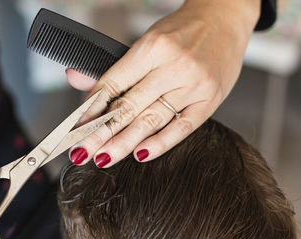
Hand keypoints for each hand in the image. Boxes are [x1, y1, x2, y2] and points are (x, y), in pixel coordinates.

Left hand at [66, 0, 259, 166]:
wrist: (224, 18)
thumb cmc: (182, 31)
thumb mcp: (146, 41)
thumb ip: (113, 67)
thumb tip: (75, 79)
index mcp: (152, 47)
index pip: (113, 84)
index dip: (91, 109)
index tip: (75, 129)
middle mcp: (173, 66)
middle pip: (129, 107)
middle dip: (101, 134)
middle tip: (81, 153)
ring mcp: (194, 85)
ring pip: (152, 120)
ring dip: (124, 143)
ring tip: (103, 158)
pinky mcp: (210, 100)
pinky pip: (182, 128)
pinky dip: (160, 143)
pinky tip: (140, 155)